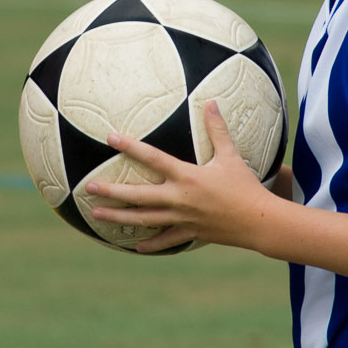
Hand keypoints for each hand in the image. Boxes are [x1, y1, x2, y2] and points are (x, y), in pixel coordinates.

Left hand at [85, 100, 272, 253]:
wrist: (259, 222)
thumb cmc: (245, 186)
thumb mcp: (231, 155)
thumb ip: (217, 129)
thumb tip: (211, 101)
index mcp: (187, 176)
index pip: (153, 158)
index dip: (131, 146)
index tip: (111, 138)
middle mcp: (179, 198)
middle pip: (138, 195)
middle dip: (111, 191)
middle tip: (88, 187)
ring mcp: (182, 219)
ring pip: (143, 218)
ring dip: (119, 217)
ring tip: (96, 214)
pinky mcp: (190, 233)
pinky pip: (165, 240)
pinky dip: (150, 243)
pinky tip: (134, 245)